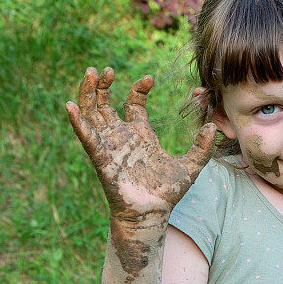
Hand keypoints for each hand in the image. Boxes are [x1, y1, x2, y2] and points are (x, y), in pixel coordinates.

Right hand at [65, 67, 215, 223]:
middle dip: (104, 85)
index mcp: (141, 134)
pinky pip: (87, 138)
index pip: (134, 103)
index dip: (138, 88)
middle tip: (106, 69)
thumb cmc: (167, 193)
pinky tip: (71, 106)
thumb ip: (202, 147)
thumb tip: (212, 126)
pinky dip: (78, 123)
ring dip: (88, 94)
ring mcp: (110, 146)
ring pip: (92, 114)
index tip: (149, 79)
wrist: (153, 214)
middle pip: (105, 104)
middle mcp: (122, 136)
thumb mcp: (191, 166)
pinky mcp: (101, 159)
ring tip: (91, 73)